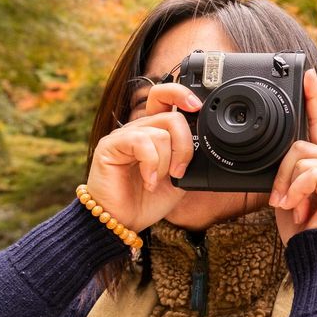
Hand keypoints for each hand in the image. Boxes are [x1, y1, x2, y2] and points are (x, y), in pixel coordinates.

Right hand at [86, 83, 201, 232]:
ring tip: (159, 180)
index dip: (182, 95)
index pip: (166, 98)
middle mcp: (140, 129)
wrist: (123, 221)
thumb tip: (206, 144)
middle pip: (171, 115)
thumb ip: (190, 158)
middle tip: (180, 170)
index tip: (198, 107)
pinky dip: (151, 164)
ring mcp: (124, 135)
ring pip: (160, 132)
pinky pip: (142, 142)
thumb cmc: (148, 200)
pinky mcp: (110, 145)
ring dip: (167, 162)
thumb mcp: (180, 178)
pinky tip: (148, 181)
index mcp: (155, 132)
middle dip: (184, 145)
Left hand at [270, 69, 316, 244]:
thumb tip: (278, 155)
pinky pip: (310, 174)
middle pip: (299, 145)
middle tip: (282, 201)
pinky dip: (298, 192)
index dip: (312, 99)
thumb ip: (287, 171)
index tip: (306, 75)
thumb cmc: (302, 231)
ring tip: (294, 208)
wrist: (316, 258)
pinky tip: (301, 210)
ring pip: (301, 158)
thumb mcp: (288, 194)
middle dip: (282, 173)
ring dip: (288, 185)